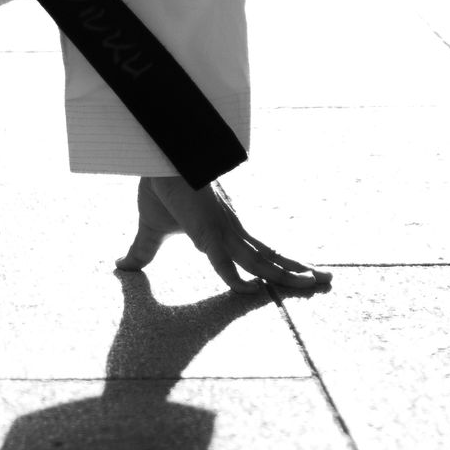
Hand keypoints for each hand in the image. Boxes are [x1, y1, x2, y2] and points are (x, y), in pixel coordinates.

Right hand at [116, 171, 331, 298]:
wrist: (157, 159)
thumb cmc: (159, 188)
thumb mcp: (152, 230)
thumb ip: (144, 251)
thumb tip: (121, 266)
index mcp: (227, 233)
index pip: (261, 254)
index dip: (282, 266)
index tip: (304, 274)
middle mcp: (232, 233)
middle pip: (272, 258)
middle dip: (299, 271)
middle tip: (327, 280)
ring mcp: (222, 232)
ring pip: (261, 261)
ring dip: (288, 274)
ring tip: (316, 283)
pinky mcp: (205, 232)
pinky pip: (223, 261)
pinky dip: (236, 278)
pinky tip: (249, 290)